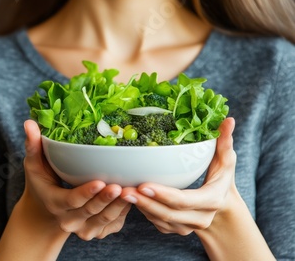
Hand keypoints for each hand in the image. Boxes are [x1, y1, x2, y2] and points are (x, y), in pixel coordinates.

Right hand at [21, 120, 131, 240]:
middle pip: (91, 210)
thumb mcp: (34, 165)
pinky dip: (124, 213)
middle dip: (106, 199)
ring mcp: (82, 228)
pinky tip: (132, 198)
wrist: (45, 212)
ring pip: (104, 219)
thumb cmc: (40, 183)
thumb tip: (29, 123)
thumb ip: (33, 145)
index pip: (72, 199)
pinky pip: (113, 225)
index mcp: (55, 203)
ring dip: (119, 206)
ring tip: (131, 190)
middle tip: (121, 185)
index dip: (87, 192)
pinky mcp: (95, 231)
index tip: (101, 181)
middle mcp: (68, 220)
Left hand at [123, 117, 236, 235]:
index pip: (185, 201)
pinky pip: (156, 223)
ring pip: (159, 220)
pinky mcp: (176, 230)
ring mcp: (187, 227)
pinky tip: (131, 199)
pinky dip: (143, 211)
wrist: (222, 206)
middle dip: (144, 202)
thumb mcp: (225, 160)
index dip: (163, 194)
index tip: (143, 184)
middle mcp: (201, 218)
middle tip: (123, 189)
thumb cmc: (221, 178)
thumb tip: (228, 120)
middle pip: (168, 213)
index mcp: (212, 200)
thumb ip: (225, 141)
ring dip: (140, 207)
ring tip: (120, 192)